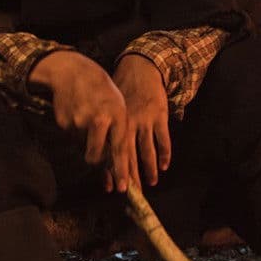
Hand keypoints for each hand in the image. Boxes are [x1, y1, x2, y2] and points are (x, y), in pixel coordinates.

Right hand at [28, 51, 134, 190]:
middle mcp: (99, 119)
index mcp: (118, 114)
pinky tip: (78, 115)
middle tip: (99, 164)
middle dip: (98, 165)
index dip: (121, 170)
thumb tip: (116, 160)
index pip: (120, 149)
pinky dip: (76, 132)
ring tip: (89, 123)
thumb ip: (119, 130)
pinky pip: (72, 138)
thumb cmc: (101, 91)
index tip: (123, 188)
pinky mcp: (64, 123)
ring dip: (87, 143)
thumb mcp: (117, 105)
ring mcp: (80, 122)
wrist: (73, 71)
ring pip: (84, 148)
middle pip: (97, 156)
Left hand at [109, 54, 171, 189]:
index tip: (112, 187)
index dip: (113, 171)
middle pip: (128, 155)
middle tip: (131, 192)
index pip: (112, 152)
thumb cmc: (122, 90)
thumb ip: (106, 128)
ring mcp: (145, 120)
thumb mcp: (110, 107)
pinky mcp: (159, 115)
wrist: (140, 68)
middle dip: (130, 175)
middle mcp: (128, 123)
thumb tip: (96, 152)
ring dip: (148, 168)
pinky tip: (163, 166)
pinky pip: (163, 139)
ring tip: (150, 183)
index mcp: (115, 122)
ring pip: (146, 150)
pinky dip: (164, 154)